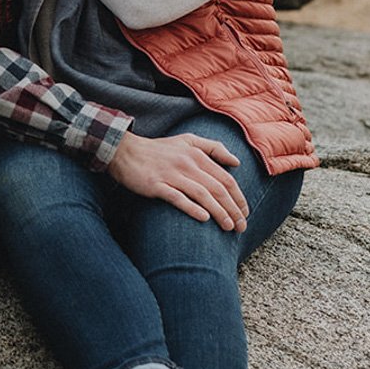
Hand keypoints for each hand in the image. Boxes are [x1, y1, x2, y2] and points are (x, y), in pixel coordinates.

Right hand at [107, 131, 248, 229]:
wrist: (125, 151)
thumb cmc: (159, 149)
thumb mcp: (188, 141)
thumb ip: (213, 148)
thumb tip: (236, 162)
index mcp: (197, 154)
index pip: (226, 178)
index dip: (238, 197)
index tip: (244, 213)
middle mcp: (187, 164)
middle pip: (218, 189)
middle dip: (233, 209)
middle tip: (241, 226)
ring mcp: (172, 175)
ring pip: (202, 195)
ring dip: (218, 212)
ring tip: (228, 227)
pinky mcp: (156, 185)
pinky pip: (178, 198)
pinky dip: (192, 208)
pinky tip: (204, 219)